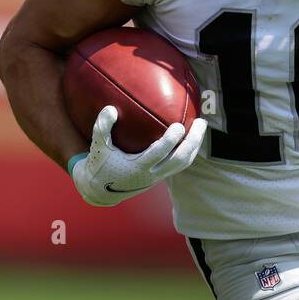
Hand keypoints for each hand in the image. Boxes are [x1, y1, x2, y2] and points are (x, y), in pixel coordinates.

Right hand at [68, 106, 206, 205]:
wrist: (100, 190)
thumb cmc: (100, 164)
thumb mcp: (98, 146)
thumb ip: (103, 127)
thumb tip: (111, 109)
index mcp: (137, 167)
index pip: (159, 154)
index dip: (171, 141)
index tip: (178, 125)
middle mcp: (151, 174)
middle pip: (180, 159)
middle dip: (193, 141)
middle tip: (200, 122)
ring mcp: (158, 177)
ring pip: (183, 163)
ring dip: (195, 146)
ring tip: (200, 127)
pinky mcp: (161, 176)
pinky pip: (180, 163)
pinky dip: (188, 150)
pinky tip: (191, 135)